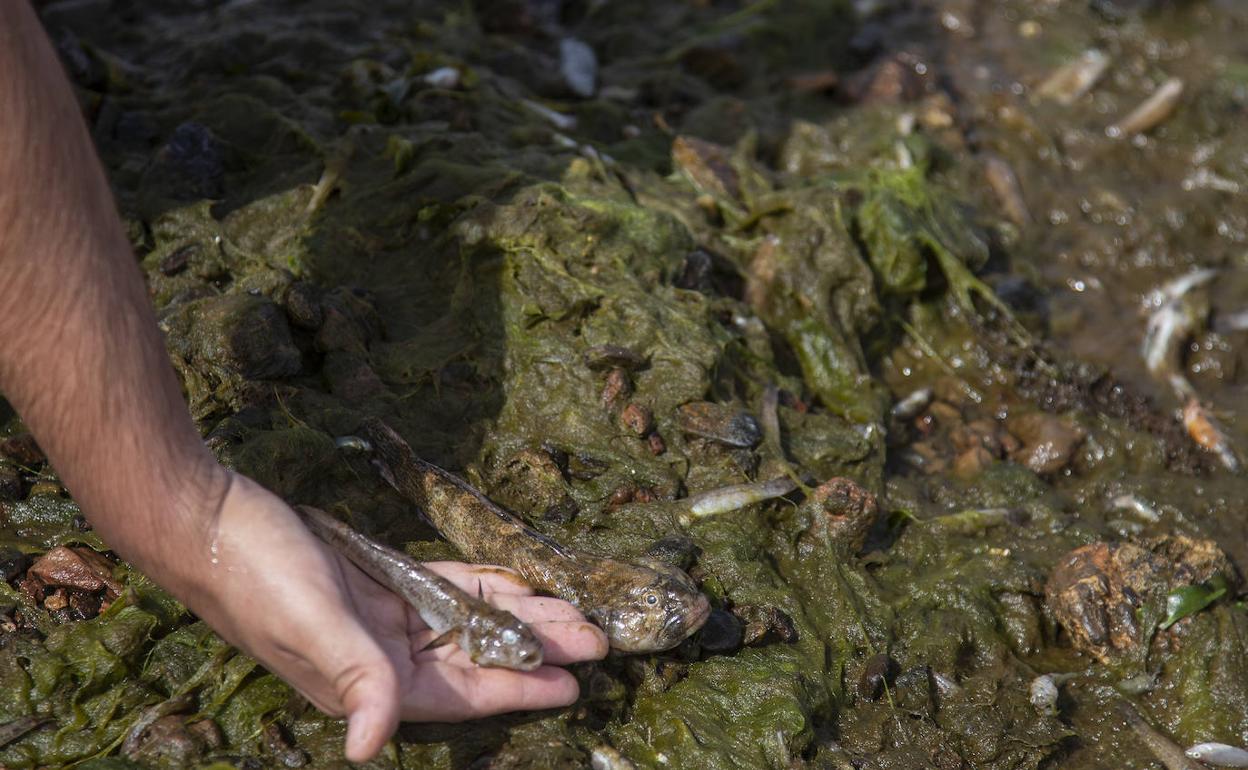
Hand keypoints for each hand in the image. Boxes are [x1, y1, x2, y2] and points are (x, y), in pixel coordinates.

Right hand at [154, 472, 608, 761]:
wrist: (208, 517)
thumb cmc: (254, 573)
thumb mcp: (310, 621)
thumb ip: (352, 676)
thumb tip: (367, 747)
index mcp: (367, 681)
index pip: (461, 693)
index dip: (519, 690)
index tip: (574, 686)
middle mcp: (379, 657)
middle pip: (475, 658)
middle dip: (535, 649)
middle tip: (597, 638)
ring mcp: (380, 617)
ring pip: (466, 621)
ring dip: (517, 616)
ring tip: (574, 612)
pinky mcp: (376, 580)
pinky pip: (443, 587)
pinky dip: (482, 585)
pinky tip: (519, 581)